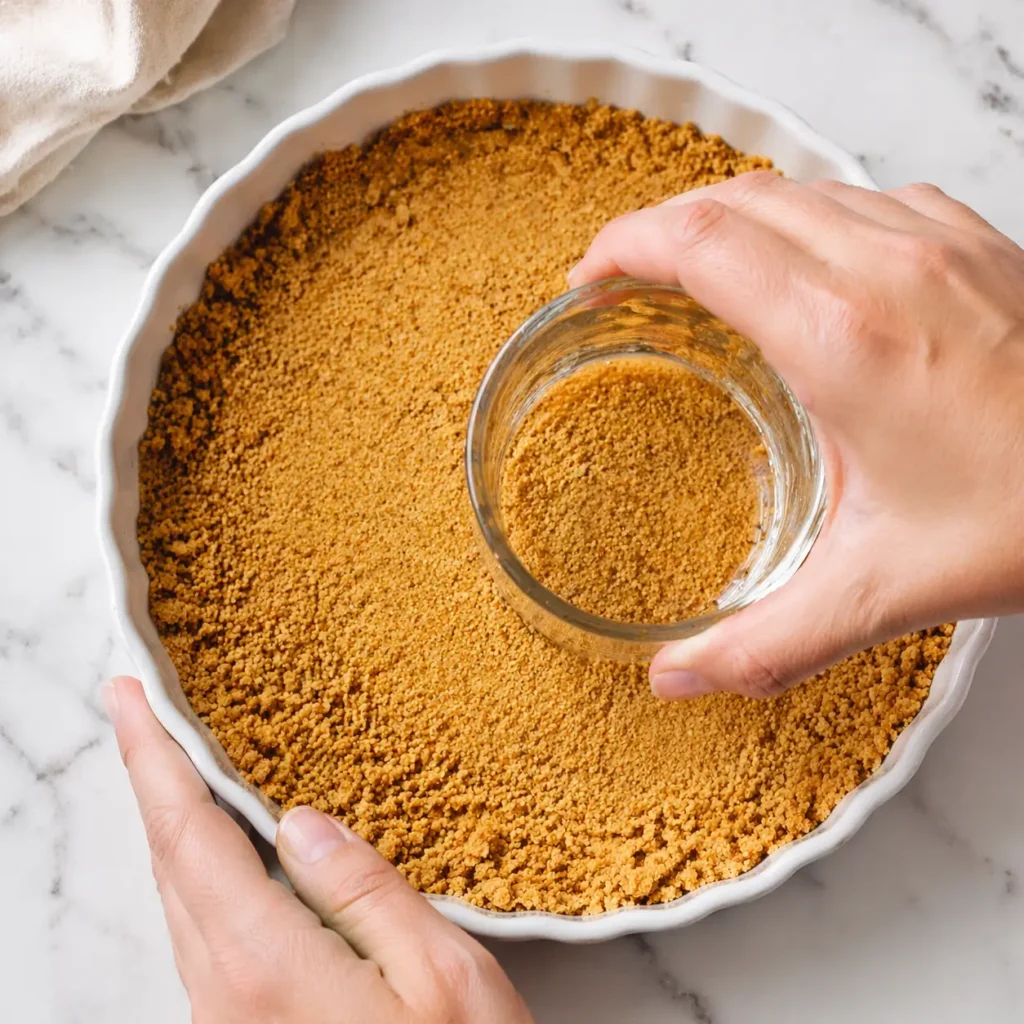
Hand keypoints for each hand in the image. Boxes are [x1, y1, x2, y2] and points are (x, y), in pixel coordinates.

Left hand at [104, 675, 531, 1023]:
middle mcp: (225, 999)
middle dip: (151, 781)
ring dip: (173, 827)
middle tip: (146, 714)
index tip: (127, 697)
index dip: (152, 758)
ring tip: (180, 767)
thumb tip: (299, 824)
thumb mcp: (444, 977)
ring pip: (178, 904)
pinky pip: (202, 940)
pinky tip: (222, 855)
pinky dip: (198, 876)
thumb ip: (366, 892)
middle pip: (168, 866)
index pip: (188, 836)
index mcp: (269, 968)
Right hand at [570, 172, 1023, 698]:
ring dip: (727, 218)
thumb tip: (675, 680)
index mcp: (843, 338)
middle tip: (622, 276)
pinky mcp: (975, 243)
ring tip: (692, 269)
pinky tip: (800, 264)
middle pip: (733, 198)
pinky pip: (859, 197)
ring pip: (796, 188)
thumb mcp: (885, 592)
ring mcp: (936, 242)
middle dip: (659, 228)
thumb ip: (767, 641)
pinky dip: (801, 217)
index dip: (624, 245)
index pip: (699, 242)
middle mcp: (885, 266)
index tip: (588, 276)